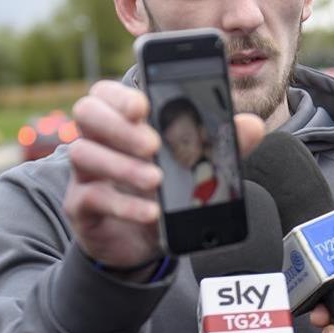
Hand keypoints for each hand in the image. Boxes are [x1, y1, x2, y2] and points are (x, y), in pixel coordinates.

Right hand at [63, 80, 264, 276]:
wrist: (143, 240)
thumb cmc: (166, 189)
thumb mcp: (196, 166)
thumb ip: (221, 144)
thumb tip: (252, 126)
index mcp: (121, 120)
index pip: (106, 92)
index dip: (120, 94)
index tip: (144, 106)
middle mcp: (97, 139)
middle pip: (86, 113)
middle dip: (119, 125)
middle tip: (153, 144)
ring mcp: (84, 173)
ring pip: (84, 153)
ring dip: (122, 166)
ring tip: (156, 179)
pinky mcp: (80, 206)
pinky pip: (91, 197)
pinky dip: (124, 204)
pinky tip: (151, 211)